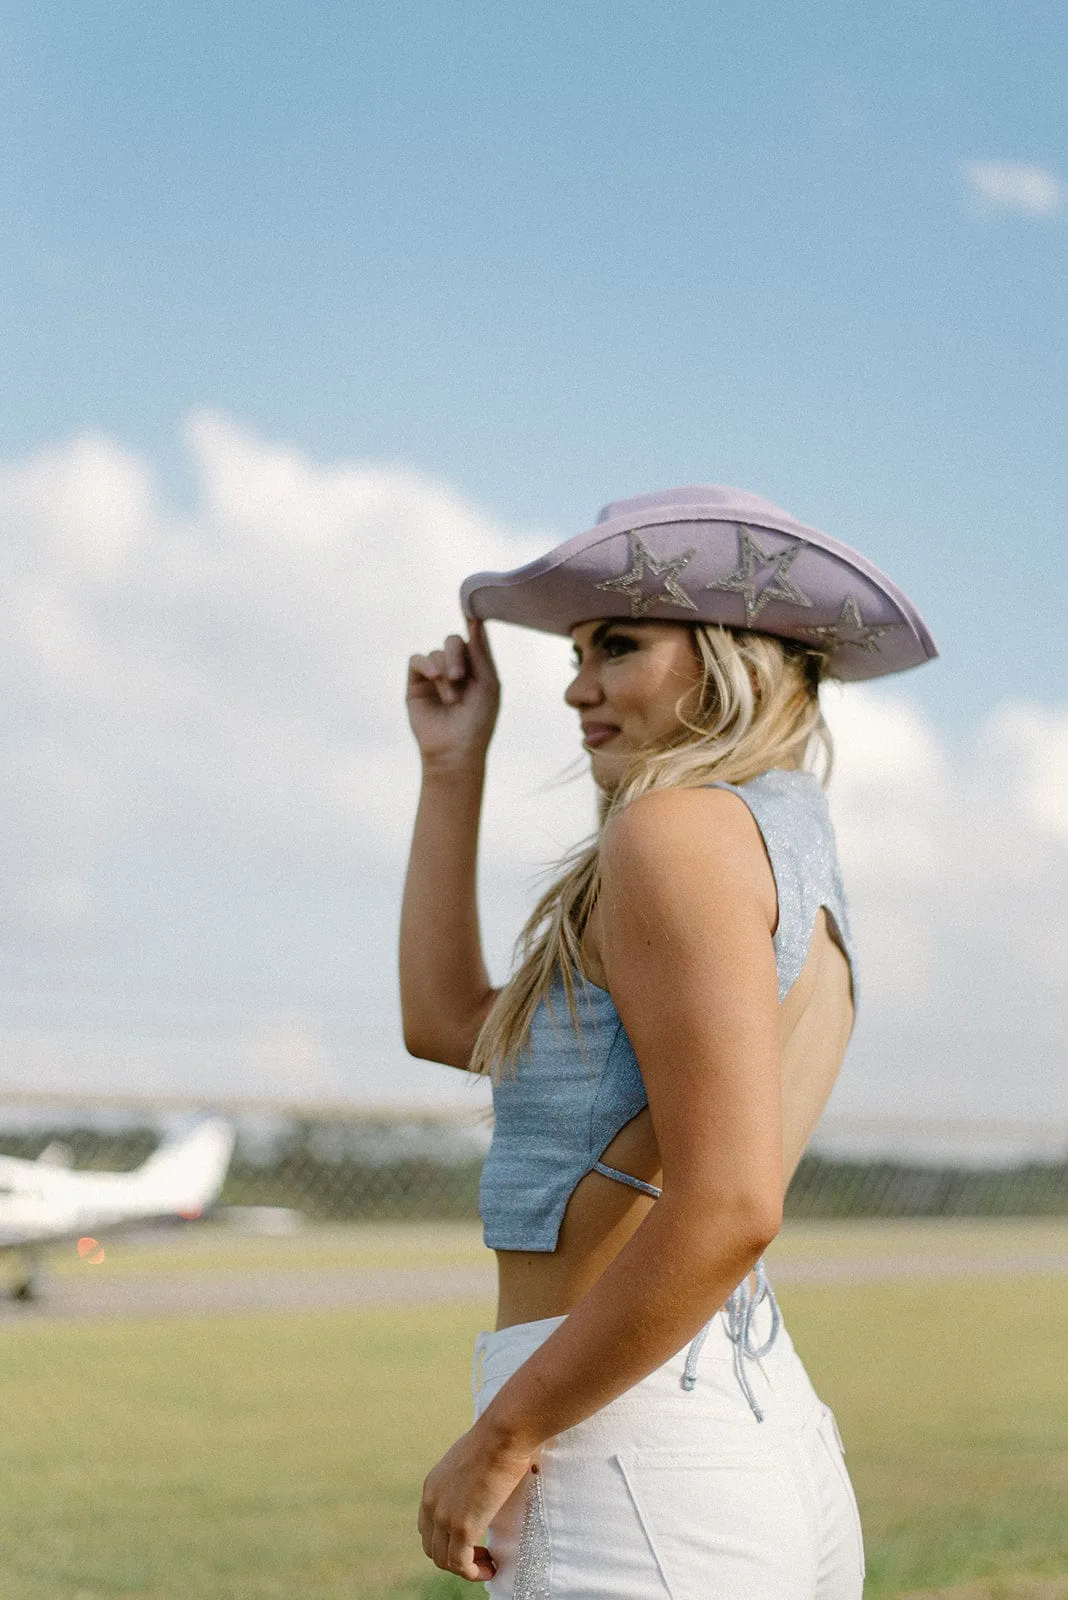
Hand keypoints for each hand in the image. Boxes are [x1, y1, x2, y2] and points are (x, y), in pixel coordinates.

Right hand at [406, 618, 500, 770]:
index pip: (473, 640)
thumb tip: (476, 621)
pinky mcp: (416, 684)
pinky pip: (417, 660)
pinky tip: (435, 676)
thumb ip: (482, 653)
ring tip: (451, 698)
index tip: (472, 612)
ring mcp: (434, 676)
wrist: (455, 751)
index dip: (472, 625)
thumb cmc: (478, 721)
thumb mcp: (488, 684)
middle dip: (457, 654)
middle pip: (453, 641)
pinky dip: (426, 664)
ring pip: (436, 653)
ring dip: (445, 671)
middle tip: (459, 676)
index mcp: (476, 669)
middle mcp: (455, 669)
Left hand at [417, 1421, 533, 1580]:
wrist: (503, 1434)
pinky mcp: (462, 1527)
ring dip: (465, 1568)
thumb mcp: (471, 1461)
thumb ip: (467, 1481)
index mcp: (432, 1486)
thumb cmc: (497, 1440)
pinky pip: (460, 1565)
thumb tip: (483, 1491)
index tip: (471, 1542)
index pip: (428, 1528)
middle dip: (455, 1558)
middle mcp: (431, 1503)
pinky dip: (473, 1573)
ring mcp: (444, 1516)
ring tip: (487, 1564)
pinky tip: (490, 1567)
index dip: (447, 1541)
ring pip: (444, 1560)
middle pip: (432, 1547)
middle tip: (481, 1556)